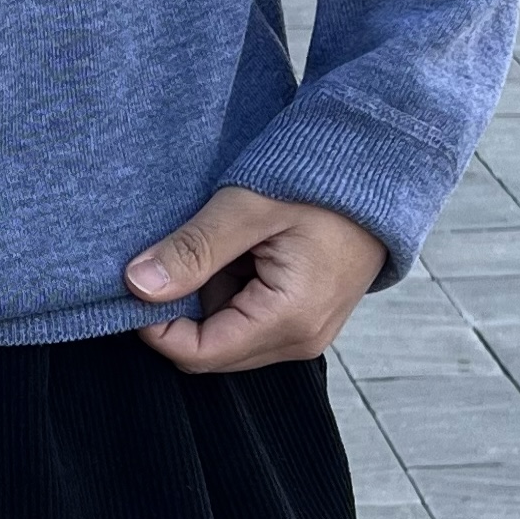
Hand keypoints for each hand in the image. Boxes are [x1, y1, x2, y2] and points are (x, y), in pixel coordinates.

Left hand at [125, 186, 385, 371]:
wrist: (383, 164)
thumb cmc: (320, 180)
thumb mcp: (247, 207)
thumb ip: (193, 250)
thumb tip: (136, 285)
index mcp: (289, 320)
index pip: (197, 354)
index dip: (155, 325)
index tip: (136, 280)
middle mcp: (301, 340)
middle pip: (211, 350)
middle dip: (183, 310)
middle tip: (178, 253)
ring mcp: (308, 331)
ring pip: (228, 334)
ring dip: (208, 295)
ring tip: (221, 243)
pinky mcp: (307, 315)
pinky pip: (250, 318)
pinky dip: (230, 289)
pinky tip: (239, 250)